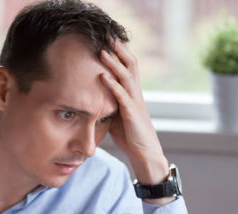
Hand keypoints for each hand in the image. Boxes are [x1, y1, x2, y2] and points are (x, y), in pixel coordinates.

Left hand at [99, 39, 168, 185]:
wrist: (145, 154)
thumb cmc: (130, 137)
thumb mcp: (116, 117)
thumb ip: (109, 105)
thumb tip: (93, 98)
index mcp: (132, 94)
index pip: (128, 67)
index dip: (120, 53)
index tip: (108, 40)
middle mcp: (136, 94)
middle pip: (130, 65)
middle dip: (119, 50)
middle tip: (108, 35)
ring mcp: (135, 103)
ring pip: (126, 76)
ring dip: (114, 63)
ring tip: (102, 51)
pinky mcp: (132, 114)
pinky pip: (122, 95)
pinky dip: (112, 84)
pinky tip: (103, 76)